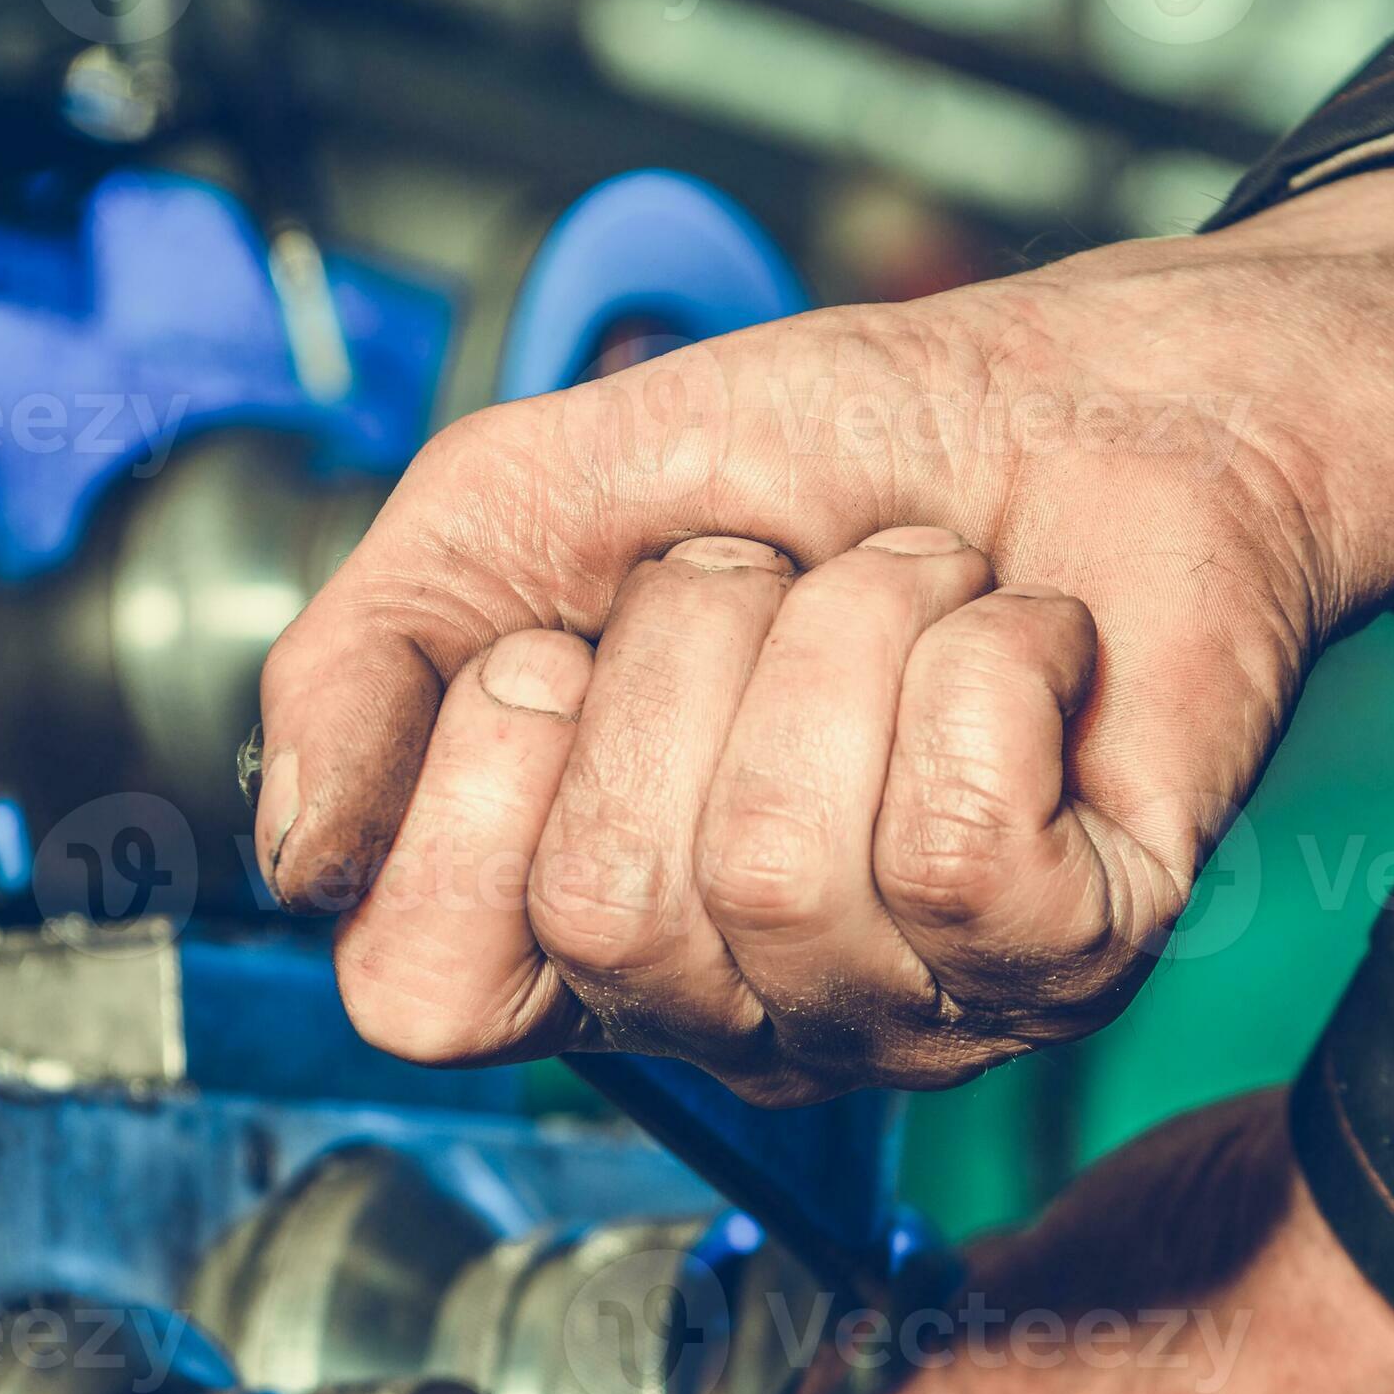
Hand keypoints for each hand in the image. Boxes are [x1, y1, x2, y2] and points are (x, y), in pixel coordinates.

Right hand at [256, 159, 1393, 1101]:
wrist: (1096, 390)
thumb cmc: (842, 457)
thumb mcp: (532, 501)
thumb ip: (366, 658)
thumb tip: (298, 855)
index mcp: (587, 923)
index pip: (423, 990)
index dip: (474, 786)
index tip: (573, 643)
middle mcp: (741, 1003)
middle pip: (606, 915)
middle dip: (686, 658)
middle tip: (772, 589)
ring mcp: (908, 1003)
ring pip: (780, 870)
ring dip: (849, 635)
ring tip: (913, 593)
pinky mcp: (1069, 956)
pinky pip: (946, 846)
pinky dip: (980, 666)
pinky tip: (1017, 646)